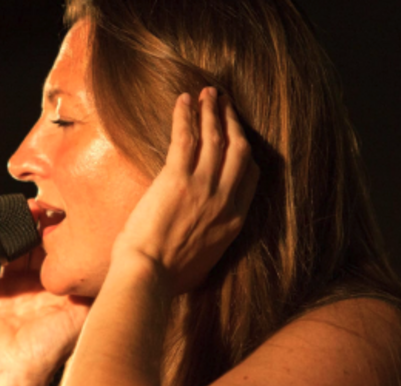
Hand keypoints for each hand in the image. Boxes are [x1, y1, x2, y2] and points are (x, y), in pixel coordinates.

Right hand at [0, 220, 90, 385]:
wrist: (13, 375)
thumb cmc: (50, 351)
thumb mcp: (83, 314)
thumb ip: (97, 289)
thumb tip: (123, 263)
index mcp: (54, 291)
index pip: (57, 253)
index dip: (58, 232)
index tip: (61, 212)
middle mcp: (30, 289)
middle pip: (29, 247)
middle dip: (31, 226)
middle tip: (35, 206)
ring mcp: (4, 291)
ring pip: (3, 251)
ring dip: (5, 232)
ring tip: (10, 214)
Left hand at [112, 87, 257, 293]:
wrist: (149, 277)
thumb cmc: (170, 276)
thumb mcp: (207, 261)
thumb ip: (214, 240)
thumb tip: (206, 235)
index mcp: (234, 222)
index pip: (251, 177)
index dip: (246, 152)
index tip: (239, 138)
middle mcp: (225, 200)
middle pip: (239, 150)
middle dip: (234, 123)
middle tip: (227, 103)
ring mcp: (204, 187)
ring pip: (216, 138)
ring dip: (213, 111)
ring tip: (209, 93)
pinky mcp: (177, 179)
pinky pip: (186, 138)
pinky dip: (186, 116)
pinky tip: (184, 100)